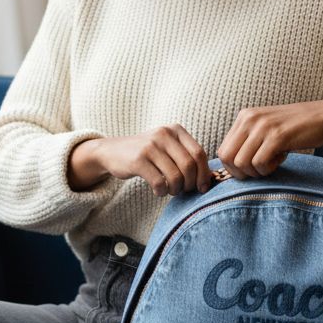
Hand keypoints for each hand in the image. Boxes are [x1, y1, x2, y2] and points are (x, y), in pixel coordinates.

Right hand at [69, 126, 212, 195]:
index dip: (204, 173)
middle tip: (184, 191)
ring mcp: (150, 146)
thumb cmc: (146, 154)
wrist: (112, 151)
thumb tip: (209, 179)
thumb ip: (186, 156)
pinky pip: (159, 182)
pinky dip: (161, 191)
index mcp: (175, 130)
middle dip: (190, 184)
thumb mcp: (167, 147)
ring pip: (175, 176)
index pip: (199, 153)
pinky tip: (158, 191)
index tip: (202, 187)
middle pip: (189, 166)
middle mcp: (164, 134)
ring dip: (176, 190)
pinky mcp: (138, 160)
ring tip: (170, 191)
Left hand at [217, 101, 322, 178]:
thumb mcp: (265, 129)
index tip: (252, 169)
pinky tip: (281, 159)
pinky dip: (268, 169)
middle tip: (260, 170)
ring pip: (242, 163)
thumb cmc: (295, 128)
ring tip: (273, 162)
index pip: (222, 151)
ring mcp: (263, 126)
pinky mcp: (277, 136)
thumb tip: (231, 167)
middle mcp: (249, 119)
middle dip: (242, 173)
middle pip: (227, 158)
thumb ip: (248, 142)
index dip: (234, 168)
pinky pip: (259, 163)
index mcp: (244, 117)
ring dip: (257, 171)